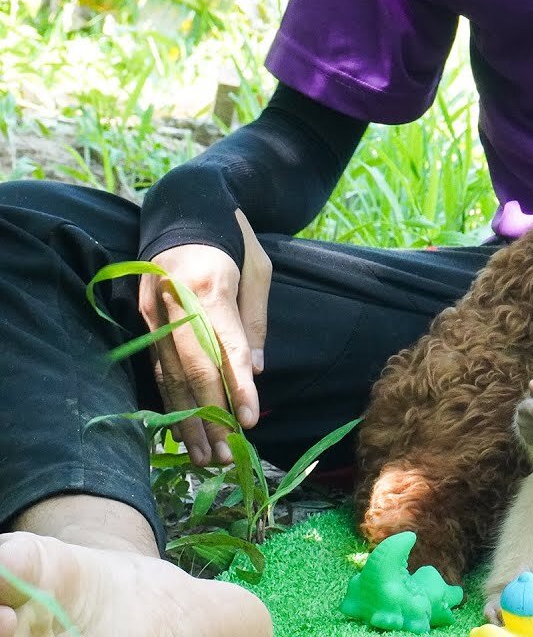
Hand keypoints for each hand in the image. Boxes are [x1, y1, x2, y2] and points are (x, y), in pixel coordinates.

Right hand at [138, 210, 270, 465]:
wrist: (185, 208)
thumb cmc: (232, 238)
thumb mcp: (258, 269)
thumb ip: (254, 320)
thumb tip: (254, 370)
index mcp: (204, 284)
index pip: (222, 346)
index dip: (235, 387)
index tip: (247, 421)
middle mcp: (171, 301)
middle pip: (190, 369)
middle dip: (208, 416)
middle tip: (224, 457)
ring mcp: (151, 312)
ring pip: (168, 374)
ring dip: (186, 419)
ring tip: (203, 457)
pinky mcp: (143, 320)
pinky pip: (157, 368)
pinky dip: (168, 400)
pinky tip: (178, 430)